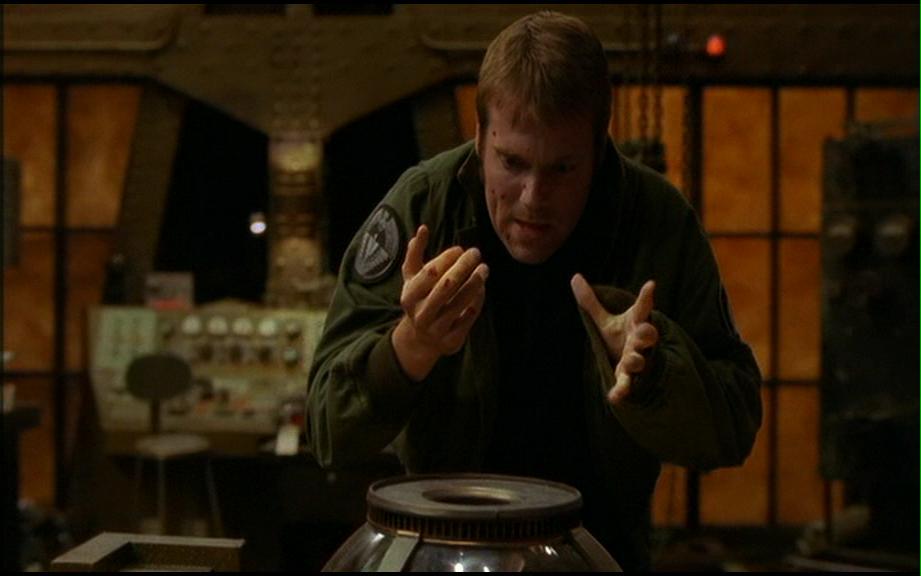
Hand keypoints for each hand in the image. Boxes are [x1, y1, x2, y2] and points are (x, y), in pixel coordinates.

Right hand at [392, 225, 488, 380]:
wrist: (421, 339)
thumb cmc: (419, 298)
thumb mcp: (411, 277)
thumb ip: (415, 252)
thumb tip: (423, 228)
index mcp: (409, 296)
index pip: (430, 272)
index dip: (446, 258)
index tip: (459, 249)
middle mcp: (421, 314)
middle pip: (446, 286)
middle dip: (464, 267)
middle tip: (476, 253)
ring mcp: (436, 329)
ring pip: (460, 302)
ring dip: (475, 283)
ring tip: (484, 269)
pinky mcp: (451, 340)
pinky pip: (469, 317)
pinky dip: (478, 301)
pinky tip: (482, 288)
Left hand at [571, 274, 658, 404]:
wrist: (628, 366)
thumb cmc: (620, 339)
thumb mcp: (605, 321)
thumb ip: (591, 302)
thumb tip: (574, 277)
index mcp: (636, 323)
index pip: (642, 308)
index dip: (646, 297)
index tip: (650, 285)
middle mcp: (639, 342)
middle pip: (647, 336)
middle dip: (646, 334)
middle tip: (644, 331)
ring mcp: (637, 360)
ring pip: (640, 360)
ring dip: (636, 361)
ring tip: (631, 360)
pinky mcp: (629, 378)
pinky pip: (627, 384)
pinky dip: (621, 391)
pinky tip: (614, 397)